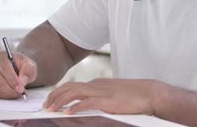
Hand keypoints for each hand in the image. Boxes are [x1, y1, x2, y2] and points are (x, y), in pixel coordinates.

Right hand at [0, 51, 37, 98]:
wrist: (17, 69)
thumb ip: (28, 71)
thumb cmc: (22, 66)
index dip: (13, 80)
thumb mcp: (30, 66)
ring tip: (16, 94)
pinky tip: (10, 94)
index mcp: (1, 56)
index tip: (21, 88)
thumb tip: (22, 80)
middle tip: (19, 93)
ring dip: (7, 94)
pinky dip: (2, 96)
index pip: (4, 69)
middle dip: (10, 90)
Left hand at [43, 78, 161, 114]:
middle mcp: (96, 86)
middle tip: (46, 105)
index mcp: (96, 84)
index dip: (59, 92)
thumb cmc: (134, 96)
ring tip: (51, 109)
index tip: (50, 100)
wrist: (151, 93)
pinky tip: (68, 113)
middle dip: (55, 96)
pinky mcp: (108, 101)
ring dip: (61, 101)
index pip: (72, 86)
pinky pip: (88, 103)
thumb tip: (85, 105)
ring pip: (74, 93)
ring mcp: (102, 92)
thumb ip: (99, 98)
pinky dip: (76, 107)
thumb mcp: (112, 95)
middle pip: (69, 87)